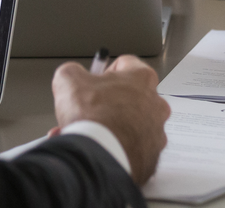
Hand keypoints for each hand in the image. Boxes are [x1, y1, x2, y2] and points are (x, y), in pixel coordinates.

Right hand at [51, 54, 169, 185]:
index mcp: (143, 79)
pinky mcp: (151, 155)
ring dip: (111, 127)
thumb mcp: (68, 80)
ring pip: (131, 124)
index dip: (103, 73)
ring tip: (88, 133)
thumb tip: (71, 75)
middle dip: (108, 103)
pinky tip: (97, 148)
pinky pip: (132, 147)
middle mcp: (156, 104)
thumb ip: (72, 71)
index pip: (125, 65)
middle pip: (130, 97)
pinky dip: (117, 147)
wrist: (99, 159)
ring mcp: (156, 131)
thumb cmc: (94, 119)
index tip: (93, 83)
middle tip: (89, 111)